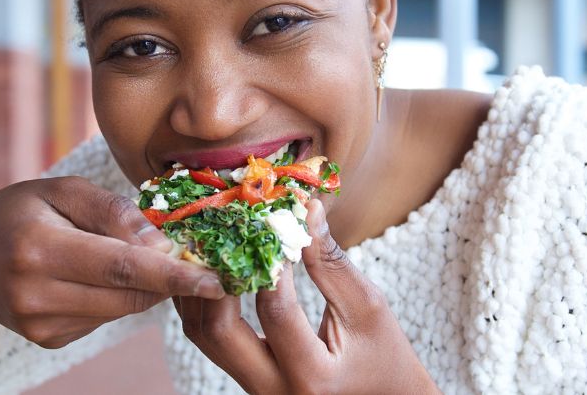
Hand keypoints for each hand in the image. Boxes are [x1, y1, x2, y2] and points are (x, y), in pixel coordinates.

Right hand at [0, 176, 223, 367]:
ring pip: (120, 310)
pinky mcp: (47, 340)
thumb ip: (112, 211)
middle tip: (193, 255)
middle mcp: (35, 293)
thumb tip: (160, 243)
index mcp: (38, 247)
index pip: (121, 267)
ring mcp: (39, 324)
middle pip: (128, 295)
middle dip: (168, 279)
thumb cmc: (20, 210)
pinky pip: (103, 319)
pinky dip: (115, 297)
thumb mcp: (61, 190)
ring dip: (144, 287)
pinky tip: (94, 274)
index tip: (216, 279)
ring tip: (131, 254)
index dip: (174, 275)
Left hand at [174, 200, 438, 393]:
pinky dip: (206, 301)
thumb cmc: (385, 357)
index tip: (273, 223)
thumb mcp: (368, 309)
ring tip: (211, 244)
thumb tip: (306, 209)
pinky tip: (213, 269)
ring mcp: (255, 388)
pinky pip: (211, 340)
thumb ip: (332, 263)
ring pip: (204, 337)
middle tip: (227, 233)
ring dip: (201, 288)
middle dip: (217, 276)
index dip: (271, 261)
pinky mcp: (246, 378)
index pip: (275, 310)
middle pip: (218, 331)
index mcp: (312, 376)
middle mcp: (274, 390)